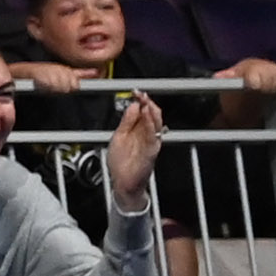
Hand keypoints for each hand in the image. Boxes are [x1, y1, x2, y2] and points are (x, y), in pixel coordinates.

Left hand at [102, 89, 166, 205]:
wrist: (123, 183)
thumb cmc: (121, 162)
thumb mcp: (119, 136)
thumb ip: (127, 122)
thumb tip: (133, 105)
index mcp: (140, 131)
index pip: (144, 112)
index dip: (142, 101)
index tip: (136, 92)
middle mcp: (147, 136)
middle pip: (152, 116)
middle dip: (148, 103)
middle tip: (142, 94)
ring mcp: (151, 144)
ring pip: (155, 124)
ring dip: (151, 112)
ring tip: (146, 101)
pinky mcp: (151, 152)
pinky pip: (153, 136)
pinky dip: (151, 126)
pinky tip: (147, 116)